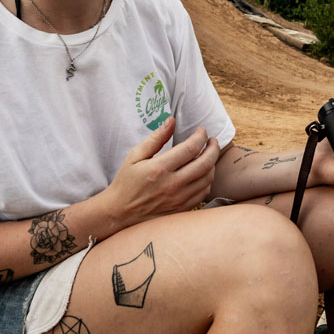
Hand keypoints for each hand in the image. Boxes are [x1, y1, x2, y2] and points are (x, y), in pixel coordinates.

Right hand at [105, 117, 220, 225]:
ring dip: (212, 164)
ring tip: (207, 155)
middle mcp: (172, 185)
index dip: (200, 136)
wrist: (120, 212)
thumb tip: (171, 121)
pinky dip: (207, 180)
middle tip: (212, 141)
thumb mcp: (135, 156)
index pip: (190, 148)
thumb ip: (156, 138)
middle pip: (205, 163)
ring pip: (208, 178)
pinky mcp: (181, 209)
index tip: (202, 131)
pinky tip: (202, 173)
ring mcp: (179, 199)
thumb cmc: (126, 182)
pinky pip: (204, 193)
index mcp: (159, 168)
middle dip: (213, 148)